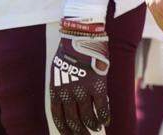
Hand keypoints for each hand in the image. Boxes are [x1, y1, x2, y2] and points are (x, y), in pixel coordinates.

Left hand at [49, 19, 109, 134]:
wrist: (80, 36)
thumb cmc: (71, 51)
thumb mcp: (59, 70)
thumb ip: (63, 87)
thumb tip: (70, 102)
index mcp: (56, 91)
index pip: (58, 118)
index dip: (65, 129)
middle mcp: (68, 94)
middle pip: (73, 121)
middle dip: (79, 132)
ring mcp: (83, 90)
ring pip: (87, 116)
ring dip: (92, 125)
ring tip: (96, 129)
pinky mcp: (97, 84)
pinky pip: (102, 106)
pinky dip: (104, 116)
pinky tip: (106, 121)